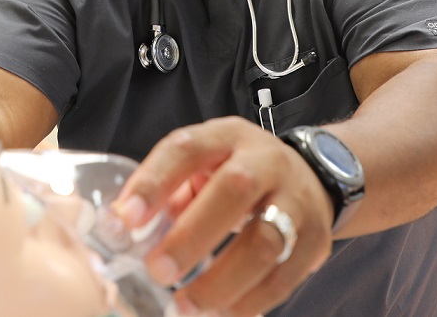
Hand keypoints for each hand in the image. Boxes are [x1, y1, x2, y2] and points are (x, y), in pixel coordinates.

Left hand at [112, 116, 332, 315]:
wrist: (311, 176)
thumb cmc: (236, 171)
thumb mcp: (203, 164)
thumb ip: (167, 189)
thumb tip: (121, 228)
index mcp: (227, 137)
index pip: (187, 149)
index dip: (155, 182)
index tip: (126, 219)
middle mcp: (266, 161)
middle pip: (234, 190)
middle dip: (192, 235)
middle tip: (157, 271)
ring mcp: (296, 200)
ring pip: (265, 241)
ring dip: (221, 281)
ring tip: (185, 306)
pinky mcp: (315, 240)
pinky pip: (284, 277)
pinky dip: (250, 302)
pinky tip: (221, 313)